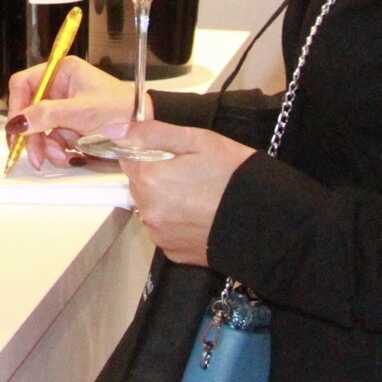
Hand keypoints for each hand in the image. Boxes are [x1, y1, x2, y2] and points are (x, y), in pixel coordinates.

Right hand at [8, 55, 132, 172]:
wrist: (147, 129)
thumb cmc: (121, 110)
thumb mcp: (81, 112)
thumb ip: (46, 116)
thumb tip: (16, 123)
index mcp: (61, 72)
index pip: (24, 84)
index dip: (17, 106)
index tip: (17, 129)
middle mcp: (60, 88)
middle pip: (29, 112)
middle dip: (32, 136)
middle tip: (34, 156)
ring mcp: (65, 109)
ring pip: (40, 130)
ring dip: (47, 147)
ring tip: (62, 157)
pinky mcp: (71, 127)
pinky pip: (53, 141)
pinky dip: (58, 152)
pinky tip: (70, 157)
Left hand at [117, 120, 255, 267]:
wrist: (267, 220)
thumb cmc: (234, 175)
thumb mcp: (196, 140)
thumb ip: (151, 133)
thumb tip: (114, 128)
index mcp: (150, 180)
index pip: (128, 159)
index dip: (149, 153)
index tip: (172, 154)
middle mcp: (148, 212)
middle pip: (138, 185)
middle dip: (157, 176)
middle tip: (192, 173)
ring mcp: (160, 235)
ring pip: (150, 208)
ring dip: (165, 200)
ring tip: (199, 195)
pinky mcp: (173, 253)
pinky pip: (164, 230)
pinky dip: (176, 221)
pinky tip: (200, 214)